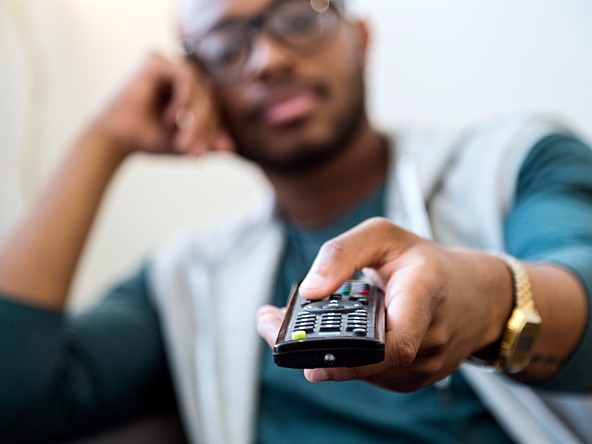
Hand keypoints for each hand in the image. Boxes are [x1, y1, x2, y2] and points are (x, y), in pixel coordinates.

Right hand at [90, 53, 232, 156]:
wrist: (114, 140)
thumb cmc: (146, 140)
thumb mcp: (185, 143)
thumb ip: (207, 142)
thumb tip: (231, 149)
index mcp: (186, 89)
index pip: (213, 104)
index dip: (217, 128)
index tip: (217, 152)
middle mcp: (177, 72)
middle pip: (209, 95)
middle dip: (206, 127)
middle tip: (196, 151)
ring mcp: (166, 63)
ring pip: (201, 86)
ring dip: (197, 118)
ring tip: (183, 141)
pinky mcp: (154, 60)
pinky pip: (185, 76)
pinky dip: (184, 99)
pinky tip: (172, 117)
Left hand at [257, 217, 512, 391]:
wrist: (472, 297)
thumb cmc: (424, 263)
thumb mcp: (384, 236)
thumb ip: (343, 253)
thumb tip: (309, 291)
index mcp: (425, 295)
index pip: (397, 341)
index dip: (352, 357)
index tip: (310, 357)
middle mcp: (429, 340)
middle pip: (367, 362)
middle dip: (314, 349)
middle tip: (270, 325)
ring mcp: (422, 366)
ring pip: (362, 371)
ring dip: (322, 352)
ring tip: (289, 325)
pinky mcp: (411, 378)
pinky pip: (368, 373)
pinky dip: (342, 357)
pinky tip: (328, 337)